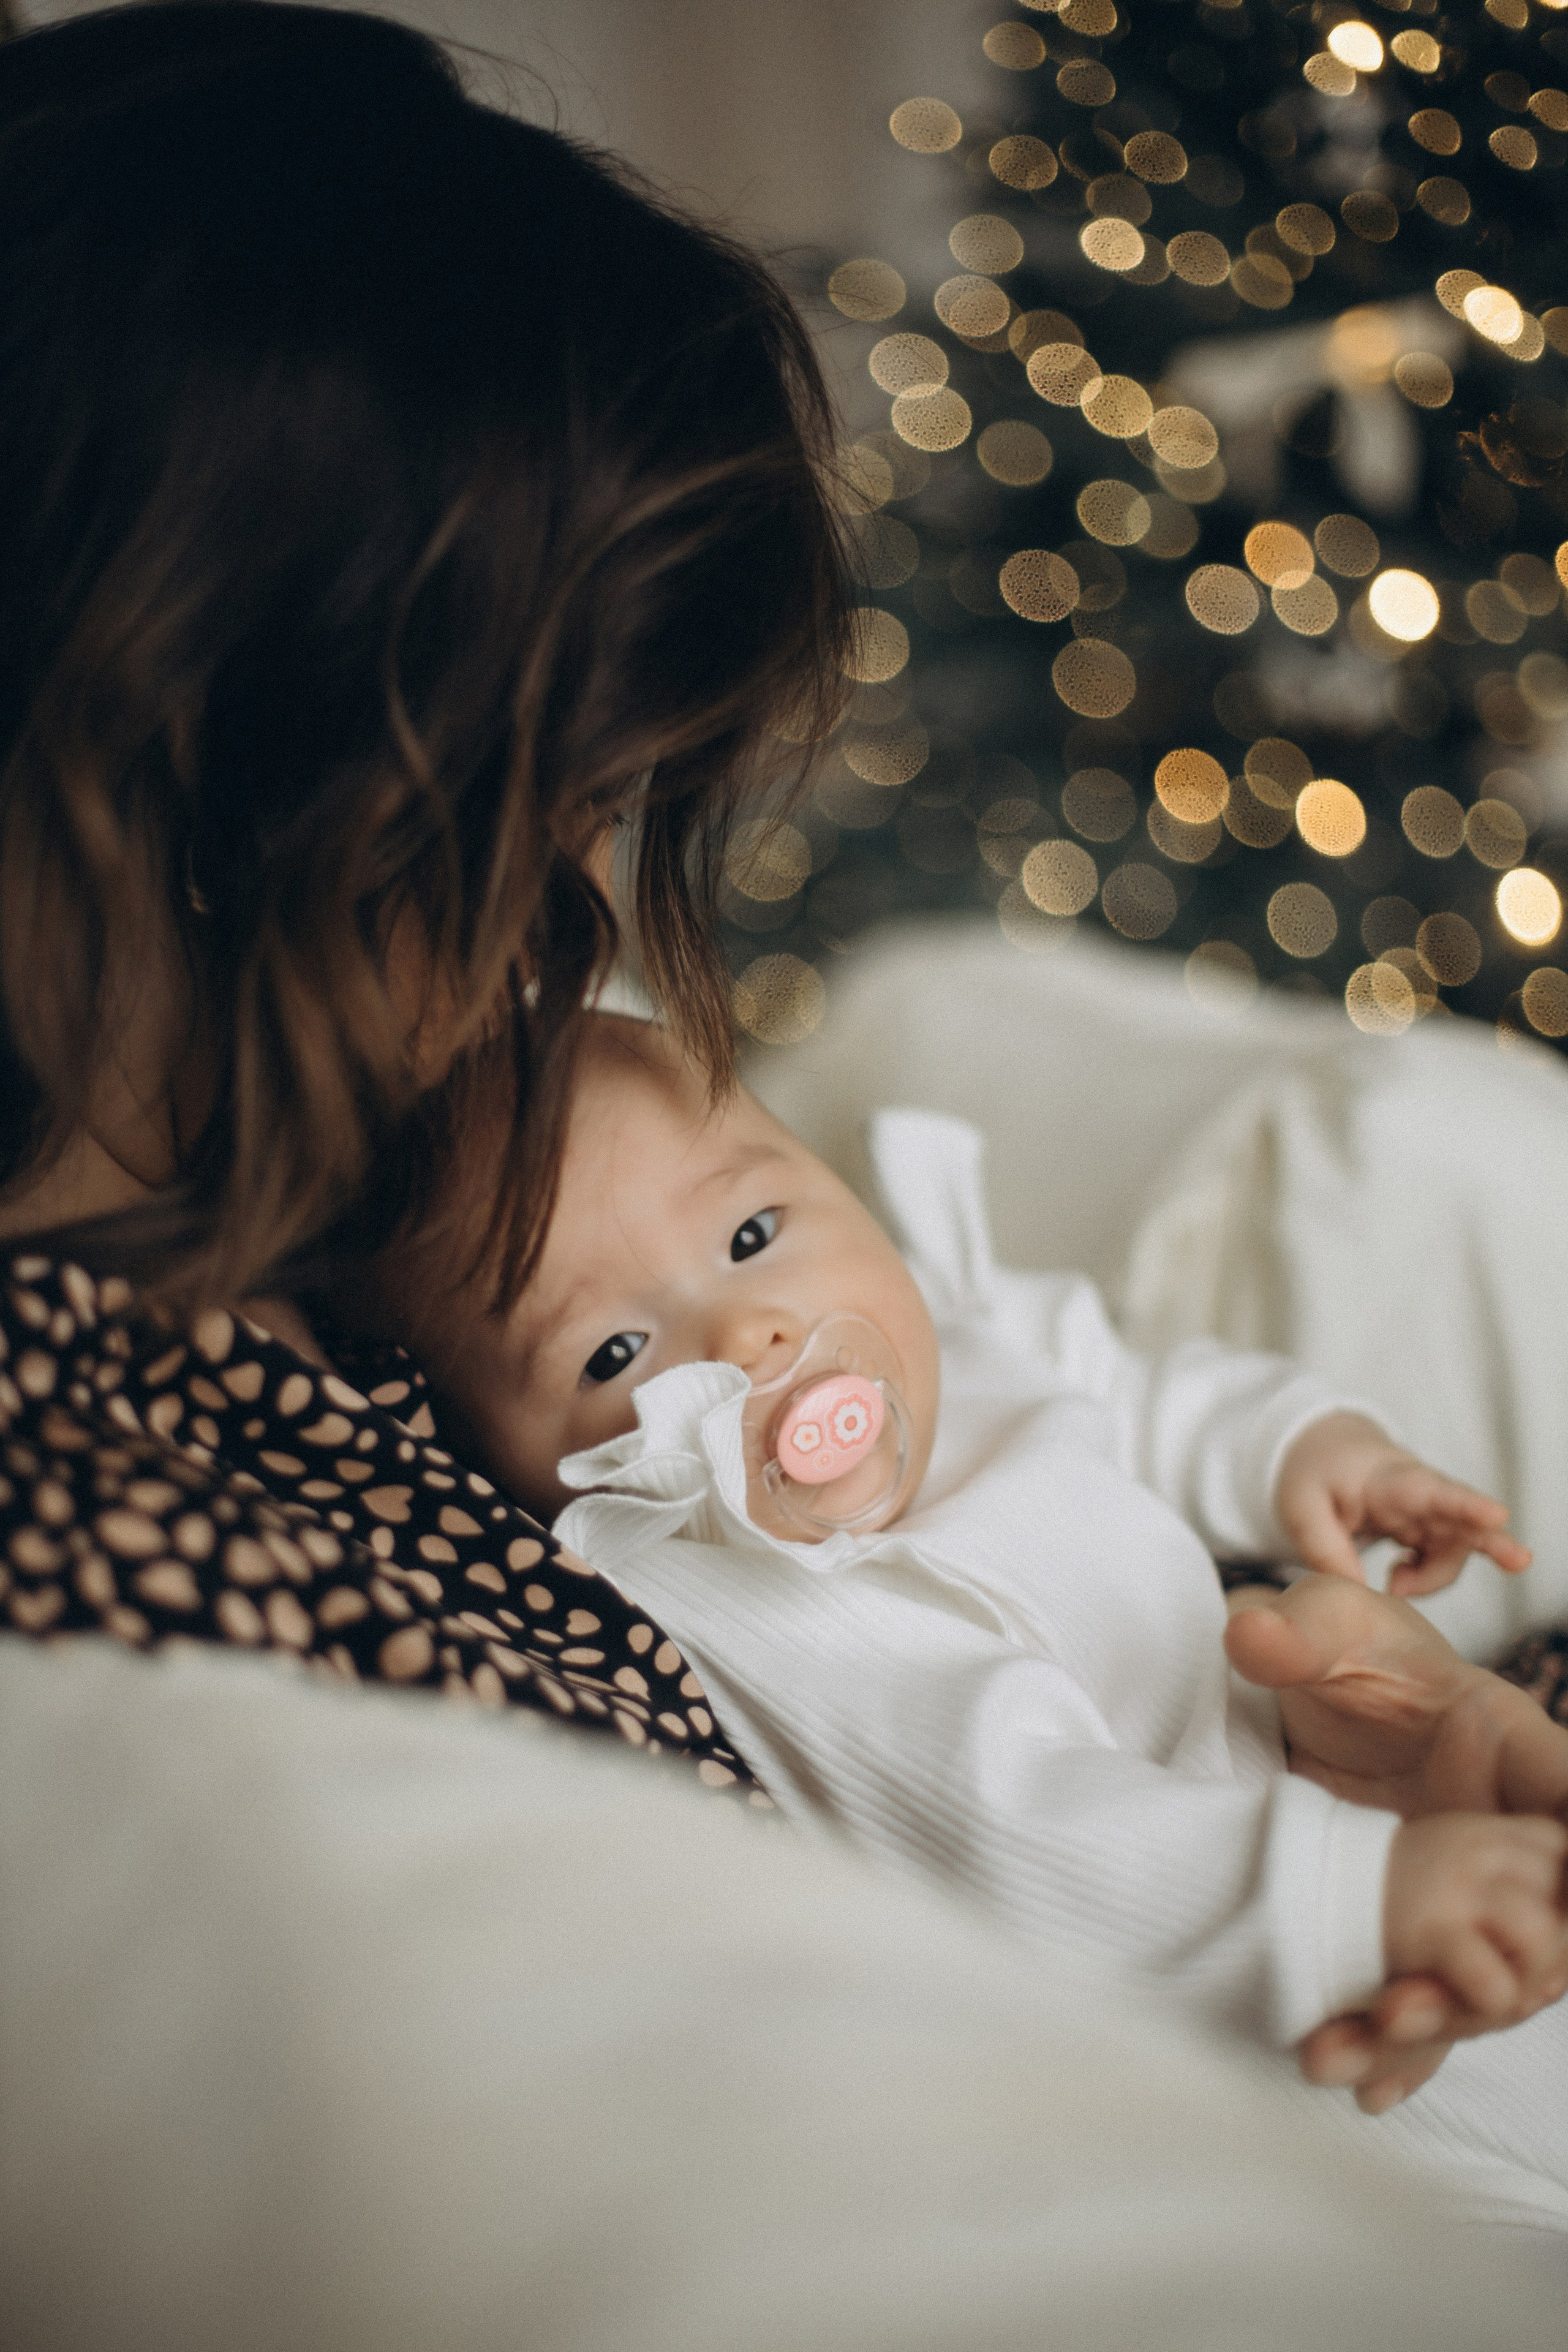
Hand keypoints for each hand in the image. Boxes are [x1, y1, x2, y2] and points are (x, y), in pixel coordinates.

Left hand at [1226, 1575, 1567, 2104]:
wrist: (1316, 1688)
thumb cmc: (1346, 1639)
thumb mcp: (1324, 1620)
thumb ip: (1299, 1631)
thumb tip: (1255, 1634)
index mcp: (1508, 1741)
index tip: (1561, 1923)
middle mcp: (1505, 1821)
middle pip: (1547, 1911)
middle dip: (1515, 1966)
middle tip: (1433, 1993)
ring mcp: (1469, 1880)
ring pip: (1492, 1968)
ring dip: (1449, 2012)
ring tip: (1383, 2030)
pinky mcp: (1422, 1918)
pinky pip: (1434, 1986)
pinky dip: (1407, 2039)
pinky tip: (1368, 2080)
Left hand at [1274, 1412, 1530, 1594]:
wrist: (1326, 1455)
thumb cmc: (1314, 1475)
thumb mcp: (1300, 1508)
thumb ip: (1325, 1549)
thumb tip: (1359, 1595)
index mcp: (1387, 1480)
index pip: (1431, 1489)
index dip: (1465, 1504)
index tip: (1497, 1514)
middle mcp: (1419, 1494)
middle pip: (1462, 1517)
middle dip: (1493, 1539)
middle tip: (1520, 1560)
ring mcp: (1428, 1513)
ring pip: (1454, 1548)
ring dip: (1435, 1577)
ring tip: (1393, 1586)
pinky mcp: (1429, 1530)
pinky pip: (1443, 1559)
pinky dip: (1426, 1578)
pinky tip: (1396, 1580)